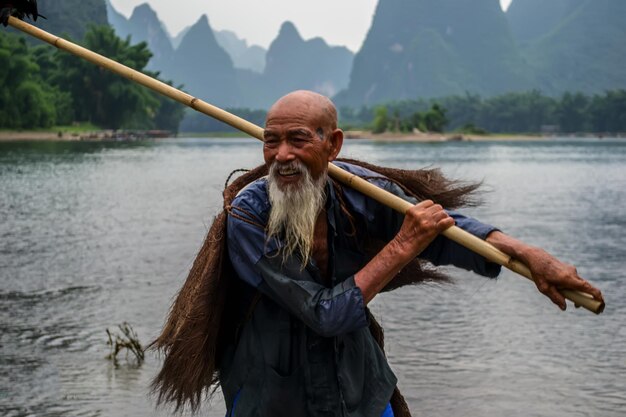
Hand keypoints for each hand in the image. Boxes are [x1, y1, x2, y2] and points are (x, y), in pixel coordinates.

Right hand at [392, 200, 454, 260]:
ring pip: (443, 213)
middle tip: (438, 219)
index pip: (429, 202)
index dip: (432, 208)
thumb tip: (430, 212)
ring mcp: (427, 221)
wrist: (403, 247)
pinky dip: (450, 222)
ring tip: (443, 223)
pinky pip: (446, 221)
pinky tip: (450, 224)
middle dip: (439, 212)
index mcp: (413, 210)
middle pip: (438, 207)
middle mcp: (420, 214)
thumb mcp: (408, 219)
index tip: (433, 213)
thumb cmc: (406, 236)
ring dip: (445, 218)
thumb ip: (417, 214)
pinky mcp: (433, 229)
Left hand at [486, 231, 603, 310]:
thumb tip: (564, 307)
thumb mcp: (544, 288)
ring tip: (564, 296)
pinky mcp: (568, 268)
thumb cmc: (538, 272)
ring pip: (578, 283)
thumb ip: (555, 298)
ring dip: (575, 291)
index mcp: (569, 279)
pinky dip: (571, 285)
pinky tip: (560, 287)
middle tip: (577, 306)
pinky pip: (573, 279)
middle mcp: (572, 273)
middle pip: (584, 287)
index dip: (597, 296)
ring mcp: (571, 270)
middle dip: (583, 297)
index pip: (588, 288)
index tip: (601, 303)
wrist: (535, 256)